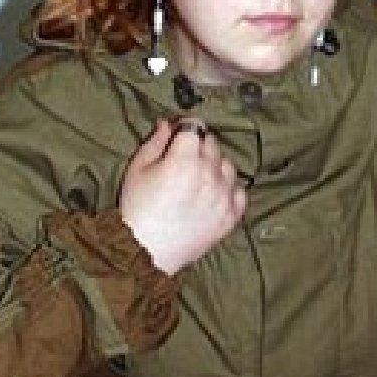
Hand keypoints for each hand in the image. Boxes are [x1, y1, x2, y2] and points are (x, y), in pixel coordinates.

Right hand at [119, 119, 247, 273]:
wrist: (146, 252)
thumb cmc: (137, 210)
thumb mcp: (137, 169)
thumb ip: (155, 142)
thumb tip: (167, 124)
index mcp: (185, 159)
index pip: (195, 126)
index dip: (185, 127)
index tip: (179, 134)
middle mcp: (209, 174)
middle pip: (212, 144)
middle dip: (198, 145)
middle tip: (184, 157)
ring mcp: (223, 196)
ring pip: (228, 165)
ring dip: (215, 165)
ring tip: (199, 177)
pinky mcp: (231, 216)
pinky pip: (240, 192)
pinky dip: (229, 189)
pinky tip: (214, 193)